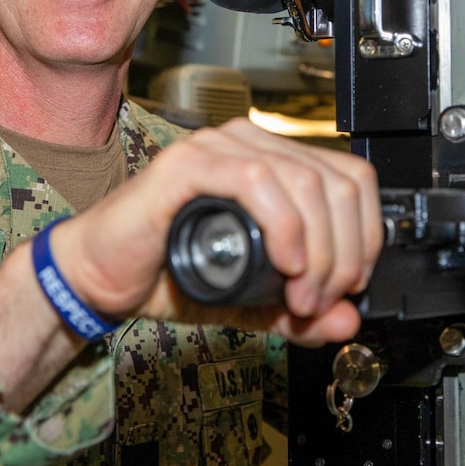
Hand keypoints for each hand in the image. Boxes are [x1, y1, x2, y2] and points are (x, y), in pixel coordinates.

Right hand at [50, 118, 382, 345]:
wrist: (99, 278)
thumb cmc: (164, 274)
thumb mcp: (252, 303)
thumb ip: (300, 312)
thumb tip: (350, 319)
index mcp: (273, 164)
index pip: (352, 180)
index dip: (365, 237)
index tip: (349, 286)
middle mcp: (250, 146)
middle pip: (337, 184)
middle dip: (343, 254)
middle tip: (321, 300)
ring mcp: (219, 149)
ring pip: (305, 181)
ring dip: (317, 250)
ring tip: (299, 296)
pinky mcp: (188, 164)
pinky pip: (256, 180)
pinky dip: (284, 226)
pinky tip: (284, 263)